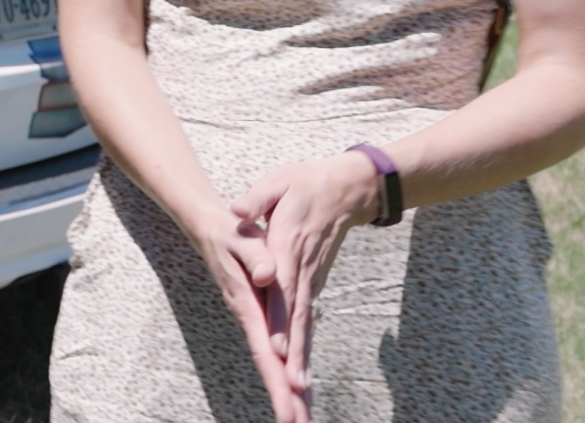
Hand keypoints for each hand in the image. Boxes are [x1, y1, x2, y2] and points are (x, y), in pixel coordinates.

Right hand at [187, 207, 307, 422]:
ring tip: (300, 420)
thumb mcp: (242, 237)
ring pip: (272, 361)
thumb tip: (269, 275)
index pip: (265, 349)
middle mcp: (250, 317)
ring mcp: (254, 318)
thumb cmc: (230, 232)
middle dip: (284, 399)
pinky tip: (295, 388)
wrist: (212, 227)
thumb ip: (256, 256)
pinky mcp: (260, 315)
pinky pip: (273, 349)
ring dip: (286, 392)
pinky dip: (283, 371)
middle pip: (268, 366)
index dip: (277, 381)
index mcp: (247, 303)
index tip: (289, 409)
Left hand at [231, 153, 378, 407]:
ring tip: (300, 402)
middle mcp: (302, 271)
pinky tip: (302, 382)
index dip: (283, 319)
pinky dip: (304, 353)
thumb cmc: (304, 184)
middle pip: (298, 320)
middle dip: (295, 359)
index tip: (280, 348)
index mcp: (289, 247)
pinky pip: (307, 324)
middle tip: (294, 394)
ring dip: (302, 364)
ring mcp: (311, 281)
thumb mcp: (278, 182)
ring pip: (305, 327)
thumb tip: (238, 211)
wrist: (347, 188)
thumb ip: (256, 199)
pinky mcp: (311, 287)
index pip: (285, 288)